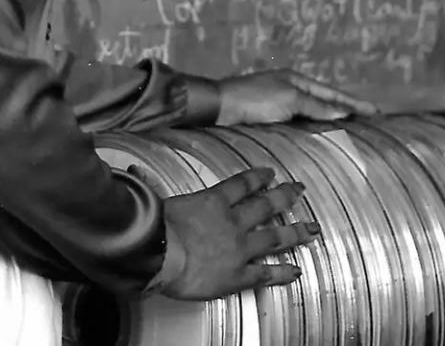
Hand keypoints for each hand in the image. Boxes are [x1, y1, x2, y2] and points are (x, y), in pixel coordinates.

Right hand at [158, 165, 317, 299]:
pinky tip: (296, 270)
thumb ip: (149, 184)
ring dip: (296, 232)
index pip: (242, 184)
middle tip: (300, 190)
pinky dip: (283, 272)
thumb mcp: (157, 201)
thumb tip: (132, 170)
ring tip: (312, 229)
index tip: (271, 173)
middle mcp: (233, 221)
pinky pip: (267, 273)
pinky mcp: (240, 274)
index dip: (258, 177)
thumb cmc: (157, 230)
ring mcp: (241, 247)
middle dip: (286, 196)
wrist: (164, 256)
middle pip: (266, 205)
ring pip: (275, 237)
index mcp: (214, 201)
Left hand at [215, 70, 376, 125]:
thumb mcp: (289, 99)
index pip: (332, 93)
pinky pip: (300, 126)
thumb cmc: (254, 99)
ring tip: (351, 136)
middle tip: (368, 125)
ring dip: (330, 124)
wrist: (220, 108)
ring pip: (313, 116)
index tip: (376, 112)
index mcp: (296, 80)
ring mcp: (281, 105)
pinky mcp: (271, 121)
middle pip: (324, 103)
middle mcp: (290, 91)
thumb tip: (341, 114)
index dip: (354, 103)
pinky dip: (314, 132)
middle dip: (346, 113)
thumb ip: (315, 106)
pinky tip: (321, 142)